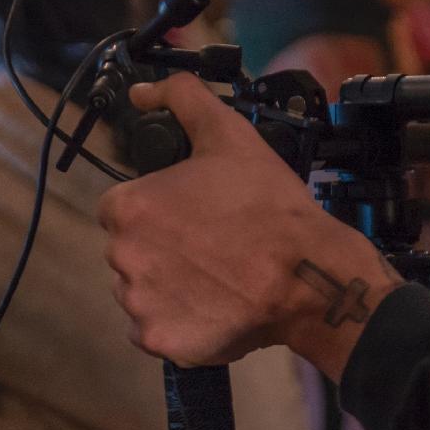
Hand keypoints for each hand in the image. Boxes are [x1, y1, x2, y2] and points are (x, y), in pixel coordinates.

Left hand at [99, 74, 393, 374]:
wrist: (307, 275)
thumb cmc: (269, 207)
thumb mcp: (228, 134)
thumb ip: (181, 98)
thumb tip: (143, 90)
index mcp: (129, 207)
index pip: (122, 207)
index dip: (158, 209)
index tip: (191, 215)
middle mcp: (123, 256)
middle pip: (130, 248)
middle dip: (162, 246)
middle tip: (210, 243)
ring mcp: (139, 302)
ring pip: (141, 289)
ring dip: (167, 284)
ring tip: (215, 274)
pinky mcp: (160, 340)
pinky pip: (154, 330)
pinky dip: (176, 321)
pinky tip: (211, 304)